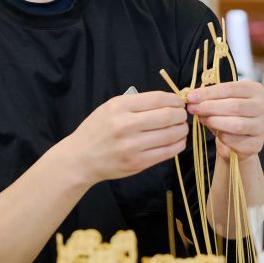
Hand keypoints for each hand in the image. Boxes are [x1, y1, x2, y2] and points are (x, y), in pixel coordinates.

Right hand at [67, 91, 187, 182]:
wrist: (80, 158)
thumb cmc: (97, 130)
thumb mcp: (110, 107)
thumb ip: (137, 103)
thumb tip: (169, 101)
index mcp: (119, 107)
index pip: (158, 98)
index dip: (174, 100)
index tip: (179, 102)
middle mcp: (126, 125)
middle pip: (168, 116)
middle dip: (181, 114)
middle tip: (182, 115)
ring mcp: (132, 146)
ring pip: (171, 135)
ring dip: (182, 129)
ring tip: (181, 127)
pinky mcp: (137, 163)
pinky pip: (167, 152)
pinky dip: (178, 145)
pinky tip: (177, 140)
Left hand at [185, 80, 263, 160]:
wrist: (238, 140)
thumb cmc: (228, 115)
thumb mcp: (219, 101)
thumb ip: (207, 96)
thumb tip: (189, 93)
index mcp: (256, 90)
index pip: (231, 88)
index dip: (209, 92)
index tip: (191, 97)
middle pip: (234, 106)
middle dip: (209, 107)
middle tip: (192, 109)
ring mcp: (263, 127)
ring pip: (237, 124)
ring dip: (214, 121)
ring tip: (201, 119)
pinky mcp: (257, 144)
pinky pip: (236, 140)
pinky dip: (222, 136)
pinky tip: (215, 132)